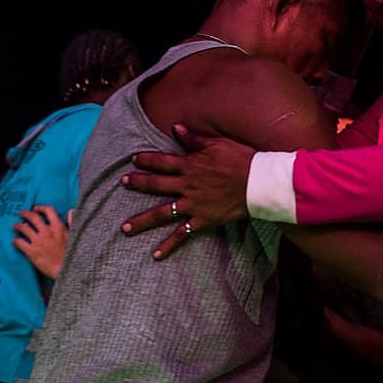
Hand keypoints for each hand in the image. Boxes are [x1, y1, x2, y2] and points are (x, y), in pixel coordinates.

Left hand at [13, 205, 69, 278]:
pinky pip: (19, 243)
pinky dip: (15, 241)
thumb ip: (71, 222)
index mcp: (58, 227)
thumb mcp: (74, 235)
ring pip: (24, 228)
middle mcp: (47, 231)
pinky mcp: (31, 252)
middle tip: (21, 214)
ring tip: (15, 226)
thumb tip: (71, 211)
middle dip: (25, 214)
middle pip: (33, 217)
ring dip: (18, 226)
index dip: (41, 208)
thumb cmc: (71, 253)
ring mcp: (38, 241)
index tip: (36, 208)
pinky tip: (14, 241)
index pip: (49, 211)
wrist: (65, 269)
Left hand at [119, 124, 254, 259]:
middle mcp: (187, 185)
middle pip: (156, 185)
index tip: (133, 160)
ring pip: (162, 213)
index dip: (146, 160)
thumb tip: (175, 127)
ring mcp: (192, 205)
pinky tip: (156, 255)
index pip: (162, 162)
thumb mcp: (217, 143)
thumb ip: (194, 138)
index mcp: (190, 165)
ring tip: (125, 228)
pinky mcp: (202, 220)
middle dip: (138, 184)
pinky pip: (182, 234)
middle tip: (123, 184)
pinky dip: (169, 245)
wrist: (258, 183)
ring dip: (142, 221)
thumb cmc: (241, 160)